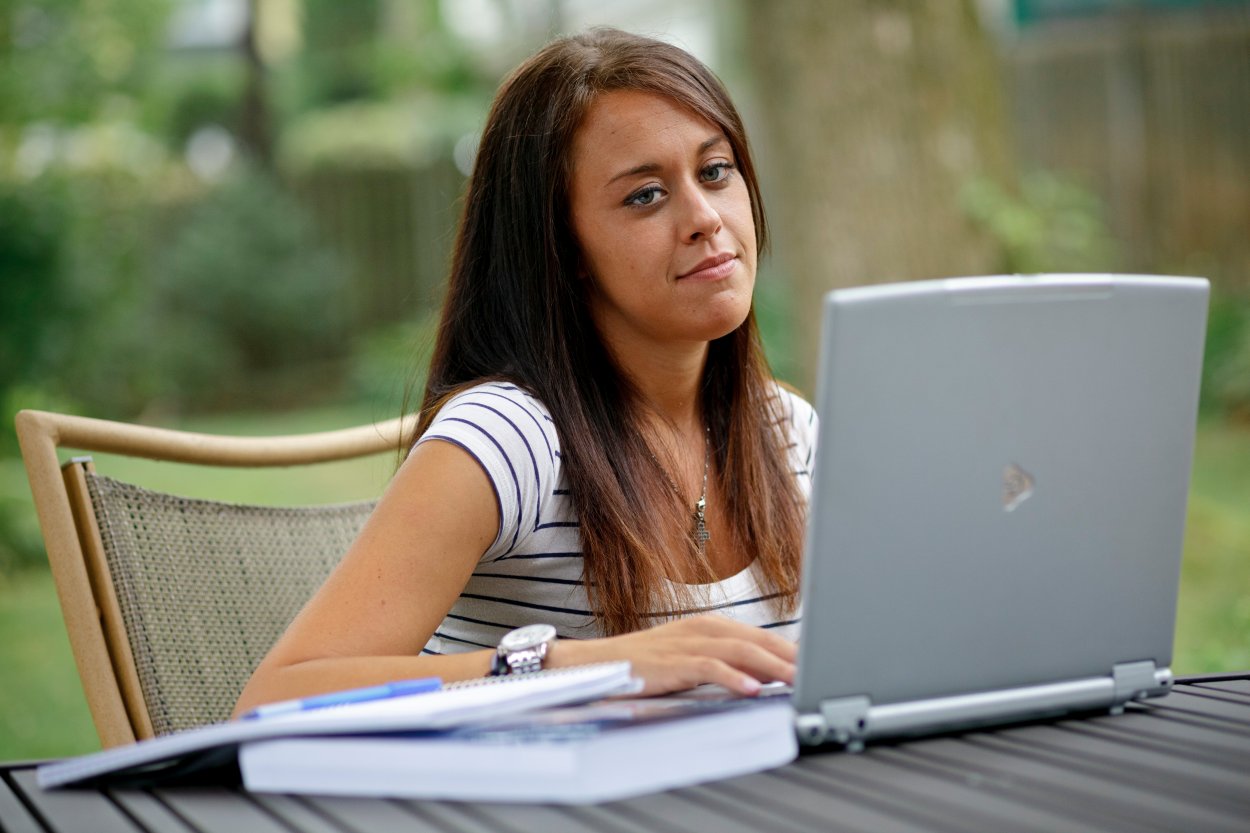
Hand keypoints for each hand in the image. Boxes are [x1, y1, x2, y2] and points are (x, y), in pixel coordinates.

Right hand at [552, 614, 796, 695]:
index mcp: (711, 625)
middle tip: (819, 672)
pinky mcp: (674, 661)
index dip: (791, 651)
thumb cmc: (649, 664)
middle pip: (758, 640)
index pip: (761, 637)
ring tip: (796, 680)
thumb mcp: (693, 659)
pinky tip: (753, 689)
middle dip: (791, 657)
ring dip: (772, 667)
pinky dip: (735, 678)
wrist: (601, 662)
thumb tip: (767, 676)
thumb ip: (727, 663)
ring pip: (741, 651)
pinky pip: (710, 667)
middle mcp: (704, 628)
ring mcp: (689, 643)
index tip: (818, 665)